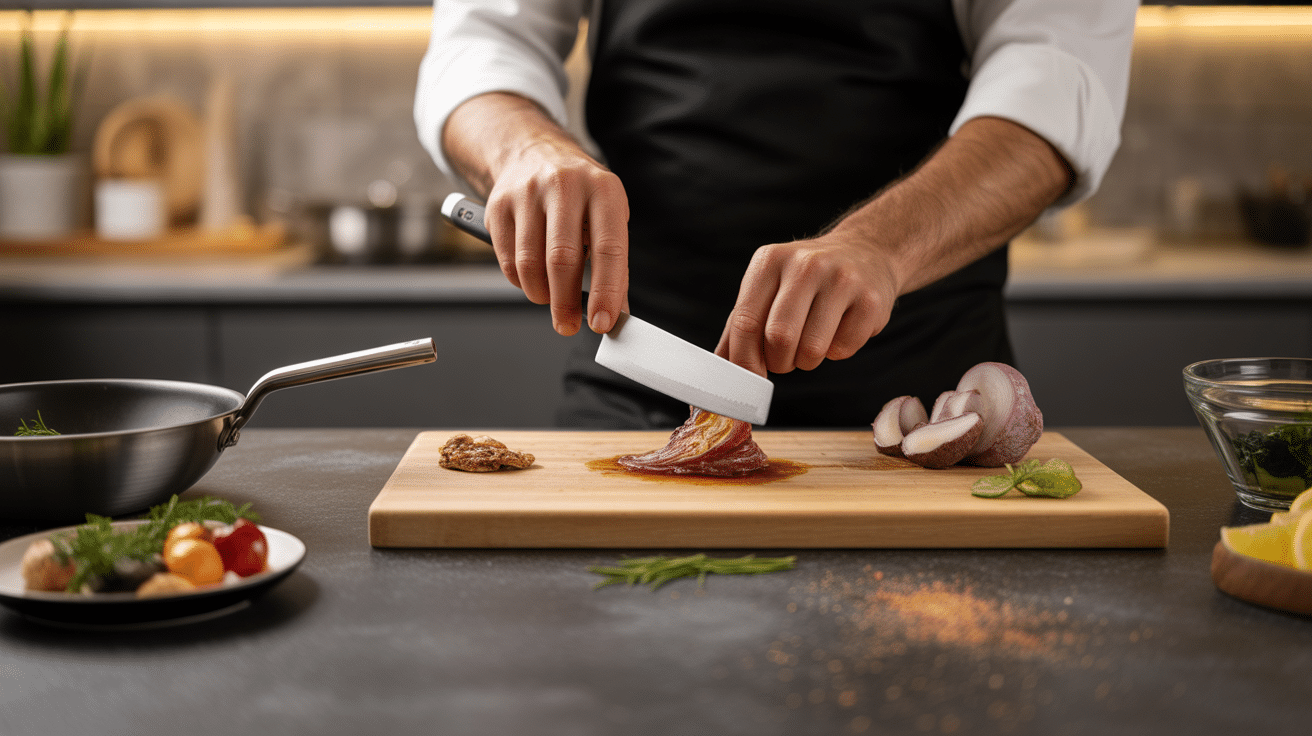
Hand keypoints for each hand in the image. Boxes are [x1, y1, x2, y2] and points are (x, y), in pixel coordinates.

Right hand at [444, 93, 628, 335]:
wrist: (534, 153)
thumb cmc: (580, 197)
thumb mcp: (607, 217)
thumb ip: (614, 264)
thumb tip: (614, 312)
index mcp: (603, 189)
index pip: (608, 248)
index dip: (606, 291)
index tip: (602, 322)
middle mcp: (565, 185)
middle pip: (562, 259)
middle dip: (565, 302)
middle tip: (568, 325)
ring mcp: (528, 192)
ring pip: (530, 263)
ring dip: (540, 294)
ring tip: (550, 299)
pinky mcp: (499, 205)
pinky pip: (508, 260)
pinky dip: (520, 281)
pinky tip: (532, 279)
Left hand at [716, 233, 896, 376]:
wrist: (867, 252)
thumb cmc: (807, 279)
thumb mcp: (769, 287)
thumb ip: (741, 326)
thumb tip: (722, 368)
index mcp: (770, 261)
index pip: (746, 321)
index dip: (744, 360)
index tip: (748, 379)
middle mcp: (806, 264)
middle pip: (779, 338)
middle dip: (778, 362)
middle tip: (784, 359)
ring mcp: (842, 280)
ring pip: (812, 350)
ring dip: (806, 361)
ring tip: (811, 342)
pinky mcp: (870, 300)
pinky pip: (843, 350)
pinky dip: (836, 352)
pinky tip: (839, 329)